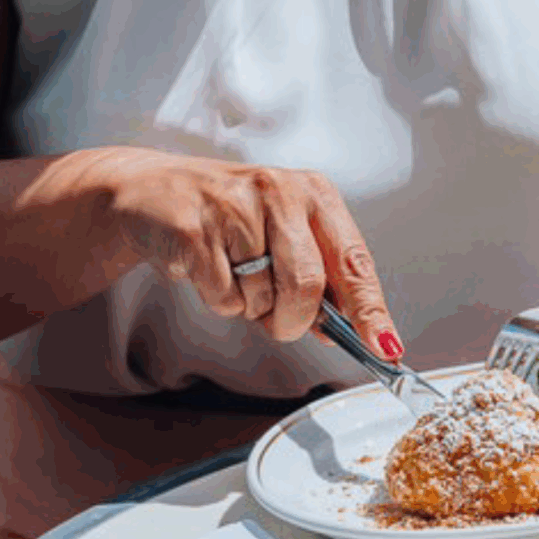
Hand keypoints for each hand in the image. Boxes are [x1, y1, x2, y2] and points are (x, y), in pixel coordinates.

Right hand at [81, 148, 403, 359]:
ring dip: (252, 307)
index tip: (385, 347)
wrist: (152, 192)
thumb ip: (322, 278)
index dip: (371, 311)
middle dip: (294, 320)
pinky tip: (206, 269)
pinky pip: (223, 296)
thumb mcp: (286, 235)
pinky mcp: (194, 227)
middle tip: (278, 320)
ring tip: (234, 274)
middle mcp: (280, 190)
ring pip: (263, 296)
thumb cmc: (232, 219)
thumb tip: (354, 330)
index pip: (355, 262)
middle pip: (307, 286)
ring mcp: (234, 205)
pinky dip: (220, 300)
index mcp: (315, 194)